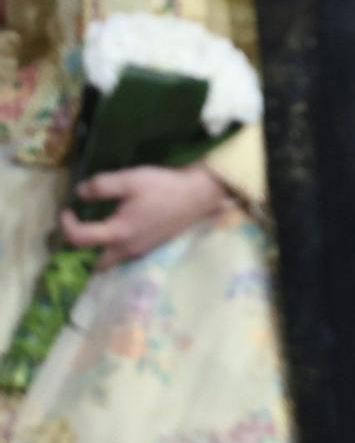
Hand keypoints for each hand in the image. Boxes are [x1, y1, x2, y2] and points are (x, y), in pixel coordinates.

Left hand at [62, 165, 227, 264]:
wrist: (199, 194)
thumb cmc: (164, 187)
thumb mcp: (131, 179)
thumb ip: (102, 186)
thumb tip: (79, 193)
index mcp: (117, 232)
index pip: (79, 238)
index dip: (67, 225)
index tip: (67, 209)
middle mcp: (127, 248)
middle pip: (96, 263)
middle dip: (84, 251)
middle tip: (82, 229)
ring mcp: (141, 250)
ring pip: (112, 261)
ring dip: (101, 251)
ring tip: (99, 230)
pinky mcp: (152, 247)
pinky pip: (126, 254)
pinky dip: (116, 247)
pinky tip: (123, 229)